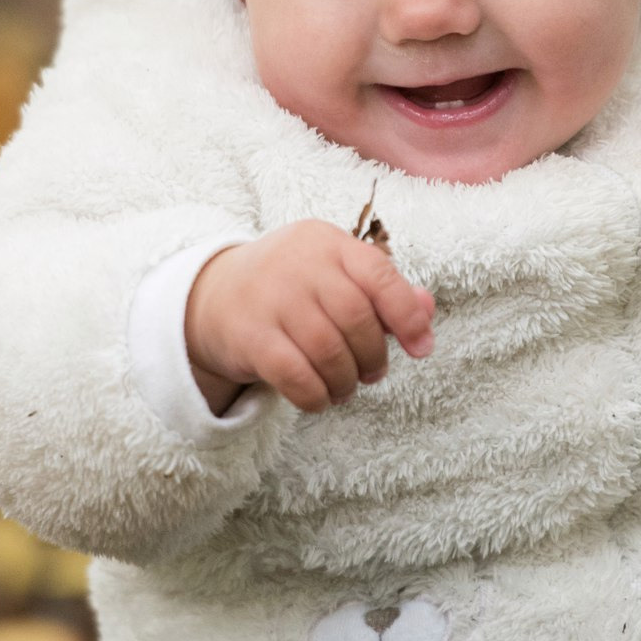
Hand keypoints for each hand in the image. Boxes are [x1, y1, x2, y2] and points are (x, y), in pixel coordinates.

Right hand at [185, 221, 435, 413]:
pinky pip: (296, 377)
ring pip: (328, 351)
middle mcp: (298, 264)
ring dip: (346, 381)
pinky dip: (317, 396)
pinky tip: (321, 398)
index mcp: (327, 243)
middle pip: (356, 318)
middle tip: (373, 373)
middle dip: (373, 356)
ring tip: (345, 387)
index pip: (379, 274)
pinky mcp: (248, 337)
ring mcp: (270, 299)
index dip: (408, 315)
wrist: (213, 295)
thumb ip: (383, 291)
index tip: (421, 348)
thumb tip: (427, 309)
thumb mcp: (335, 274)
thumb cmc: (292, 287)